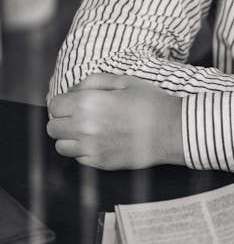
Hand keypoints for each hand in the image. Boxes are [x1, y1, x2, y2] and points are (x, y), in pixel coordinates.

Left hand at [47, 73, 184, 169]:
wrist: (172, 129)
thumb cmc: (151, 102)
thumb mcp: (124, 80)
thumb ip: (93, 81)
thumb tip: (73, 90)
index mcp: (88, 103)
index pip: (54, 105)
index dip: (63, 102)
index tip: (73, 102)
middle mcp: (84, 127)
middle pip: (53, 127)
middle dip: (62, 120)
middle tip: (78, 116)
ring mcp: (91, 148)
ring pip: (61, 146)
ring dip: (69, 137)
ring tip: (86, 131)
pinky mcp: (100, 163)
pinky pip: (78, 159)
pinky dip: (83, 151)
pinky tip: (98, 141)